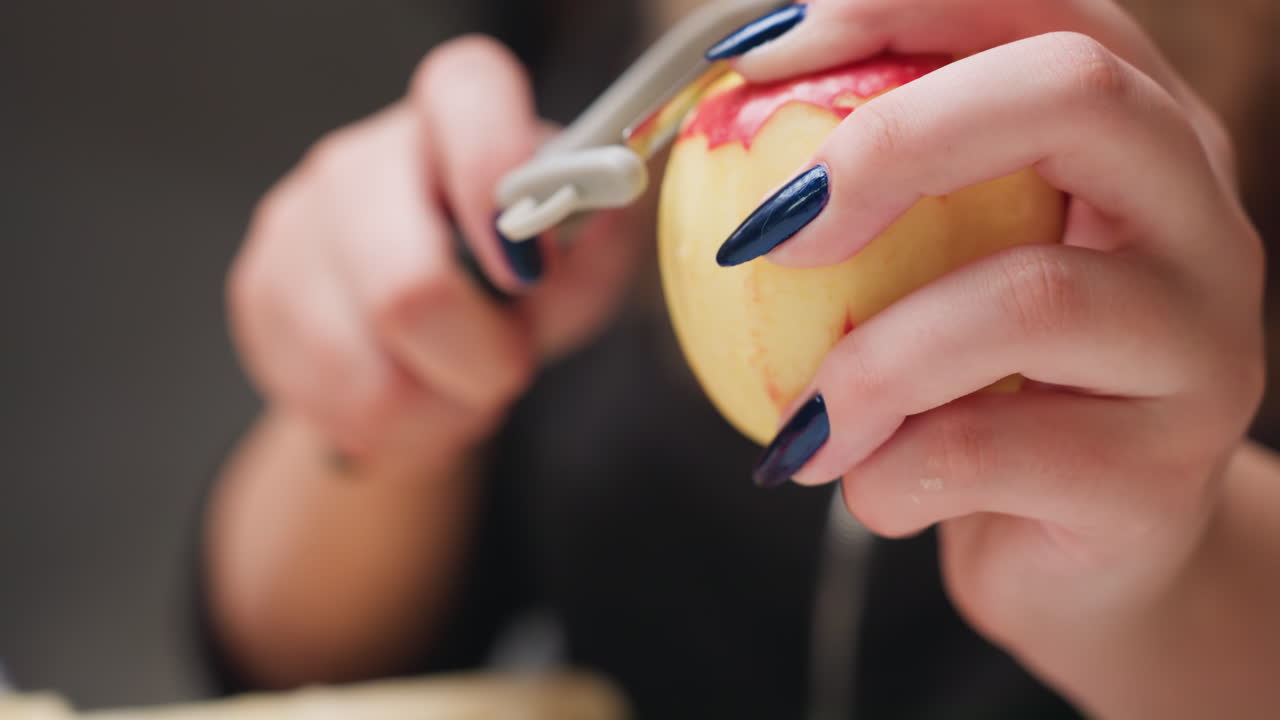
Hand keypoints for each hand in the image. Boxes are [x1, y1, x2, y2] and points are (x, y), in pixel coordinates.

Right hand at [228, 36, 643, 463]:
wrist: (434, 333)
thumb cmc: (522, 280)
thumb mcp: (583, 264)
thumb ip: (594, 246)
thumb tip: (579, 227)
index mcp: (456, 113)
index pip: (467, 94)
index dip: (495, 172)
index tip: (527, 264)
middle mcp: (363, 155)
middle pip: (406, 286)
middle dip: (479, 360)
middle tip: (510, 368)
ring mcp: (296, 222)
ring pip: (370, 377)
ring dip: (440, 412)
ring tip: (462, 389)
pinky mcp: (259, 293)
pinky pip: (334, 406)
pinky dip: (395, 432)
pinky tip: (414, 399)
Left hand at [710, 0, 1264, 711]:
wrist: (1081, 551)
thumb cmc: (989, 389)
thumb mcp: (937, 270)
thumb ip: (871, 199)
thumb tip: (712, 124)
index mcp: (1138, 137)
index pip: (1038, 11)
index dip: (892, 10)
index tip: (753, 58)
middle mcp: (1196, 217)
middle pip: (1072, 96)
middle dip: (892, 142)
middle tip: (773, 229)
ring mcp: (1200, 347)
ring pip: (1026, 299)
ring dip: (867, 364)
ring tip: (806, 424)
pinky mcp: (1158, 477)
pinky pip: (982, 454)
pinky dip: (881, 473)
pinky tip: (862, 484)